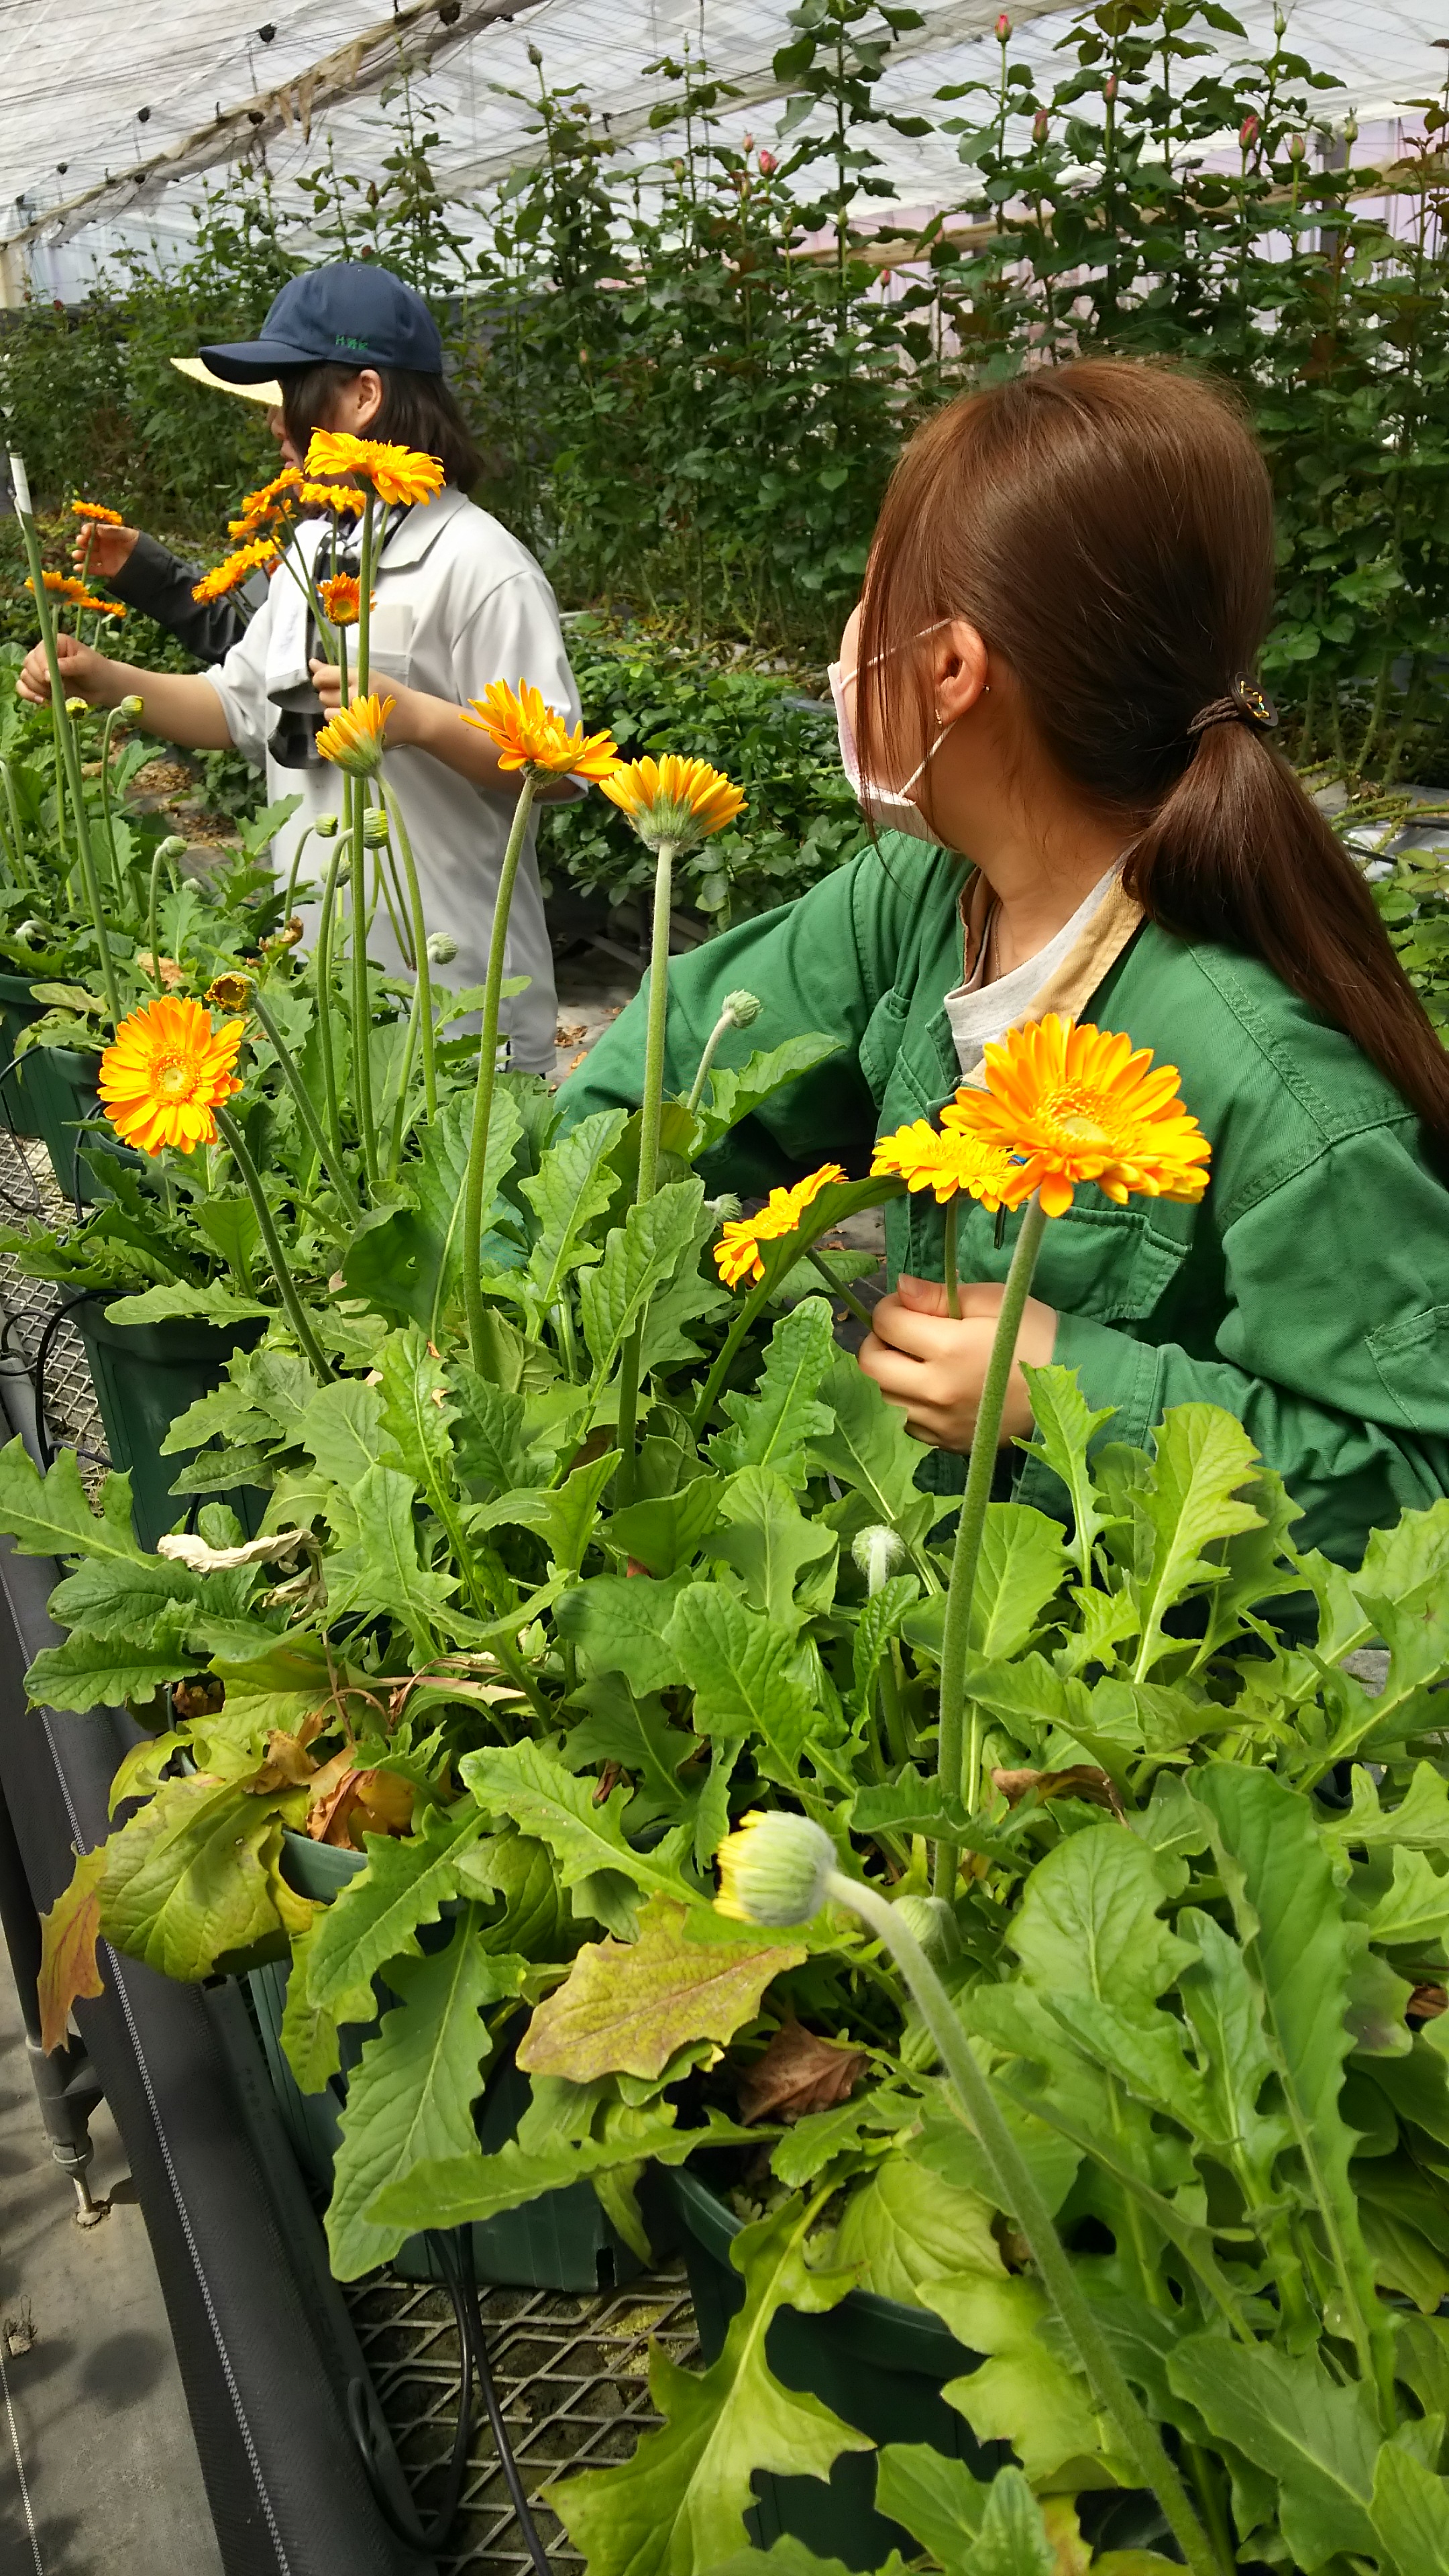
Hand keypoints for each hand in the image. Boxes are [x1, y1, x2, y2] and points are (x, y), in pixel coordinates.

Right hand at [15, 629, 115, 707]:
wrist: (103, 687)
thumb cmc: (97, 670)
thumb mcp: (87, 665)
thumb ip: (69, 666)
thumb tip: (48, 673)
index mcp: (55, 643)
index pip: (39, 651)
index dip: (41, 665)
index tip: (50, 678)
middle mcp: (44, 654)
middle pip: (28, 664)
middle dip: (40, 679)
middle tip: (58, 687)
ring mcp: (40, 669)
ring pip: (25, 677)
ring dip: (37, 688)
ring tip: (56, 694)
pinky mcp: (40, 685)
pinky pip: (24, 688)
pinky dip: (29, 695)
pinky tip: (42, 701)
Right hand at [71, 523, 137, 581]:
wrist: (148, 564)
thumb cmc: (138, 545)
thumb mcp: (128, 535)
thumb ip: (113, 531)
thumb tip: (97, 529)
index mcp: (107, 534)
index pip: (93, 530)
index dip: (87, 530)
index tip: (86, 532)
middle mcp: (104, 545)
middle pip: (88, 542)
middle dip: (82, 541)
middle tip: (81, 542)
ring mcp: (104, 557)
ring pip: (89, 556)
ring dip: (80, 555)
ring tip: (76, 555)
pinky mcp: (107, 570)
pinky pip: (94, 569)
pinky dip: (85, 569)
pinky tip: (77, 568)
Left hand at [310, 658, 422, 741]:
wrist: (414, 718)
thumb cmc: (390, 693)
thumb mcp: (368, 675)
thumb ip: (337, 671)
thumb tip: (311, 664)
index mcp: (360, 678)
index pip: (323, 677)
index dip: (320, 679)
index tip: (327, 682)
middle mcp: (356, 698)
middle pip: (323, 696)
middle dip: (331, 696)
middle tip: (348, 696)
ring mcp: (356, 719)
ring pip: (327, 714)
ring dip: (335, 712)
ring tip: (353, 711)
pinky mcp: (358, 735)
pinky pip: (336, 729)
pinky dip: (342, 725)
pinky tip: (355, 722)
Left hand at [857, 1273, 1057, 1451]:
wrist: (1074, 1390)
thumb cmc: (1037, 1337)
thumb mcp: (994, 1302)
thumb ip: (940, 1296)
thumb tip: (900, 1287)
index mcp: (949, 1349)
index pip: (887, 1322)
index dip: (891, 1306)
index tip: (910, 1304)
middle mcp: (936, 1391)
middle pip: (871, 1365)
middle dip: (879, 1340)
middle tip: (903, 1331)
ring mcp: (939, 1422)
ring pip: (883, 1396)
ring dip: (890, 1373)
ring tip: (917, 1360)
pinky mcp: (946, 1443)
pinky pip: (905, 1423)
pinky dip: (908, 1403)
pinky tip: (931, 1390)